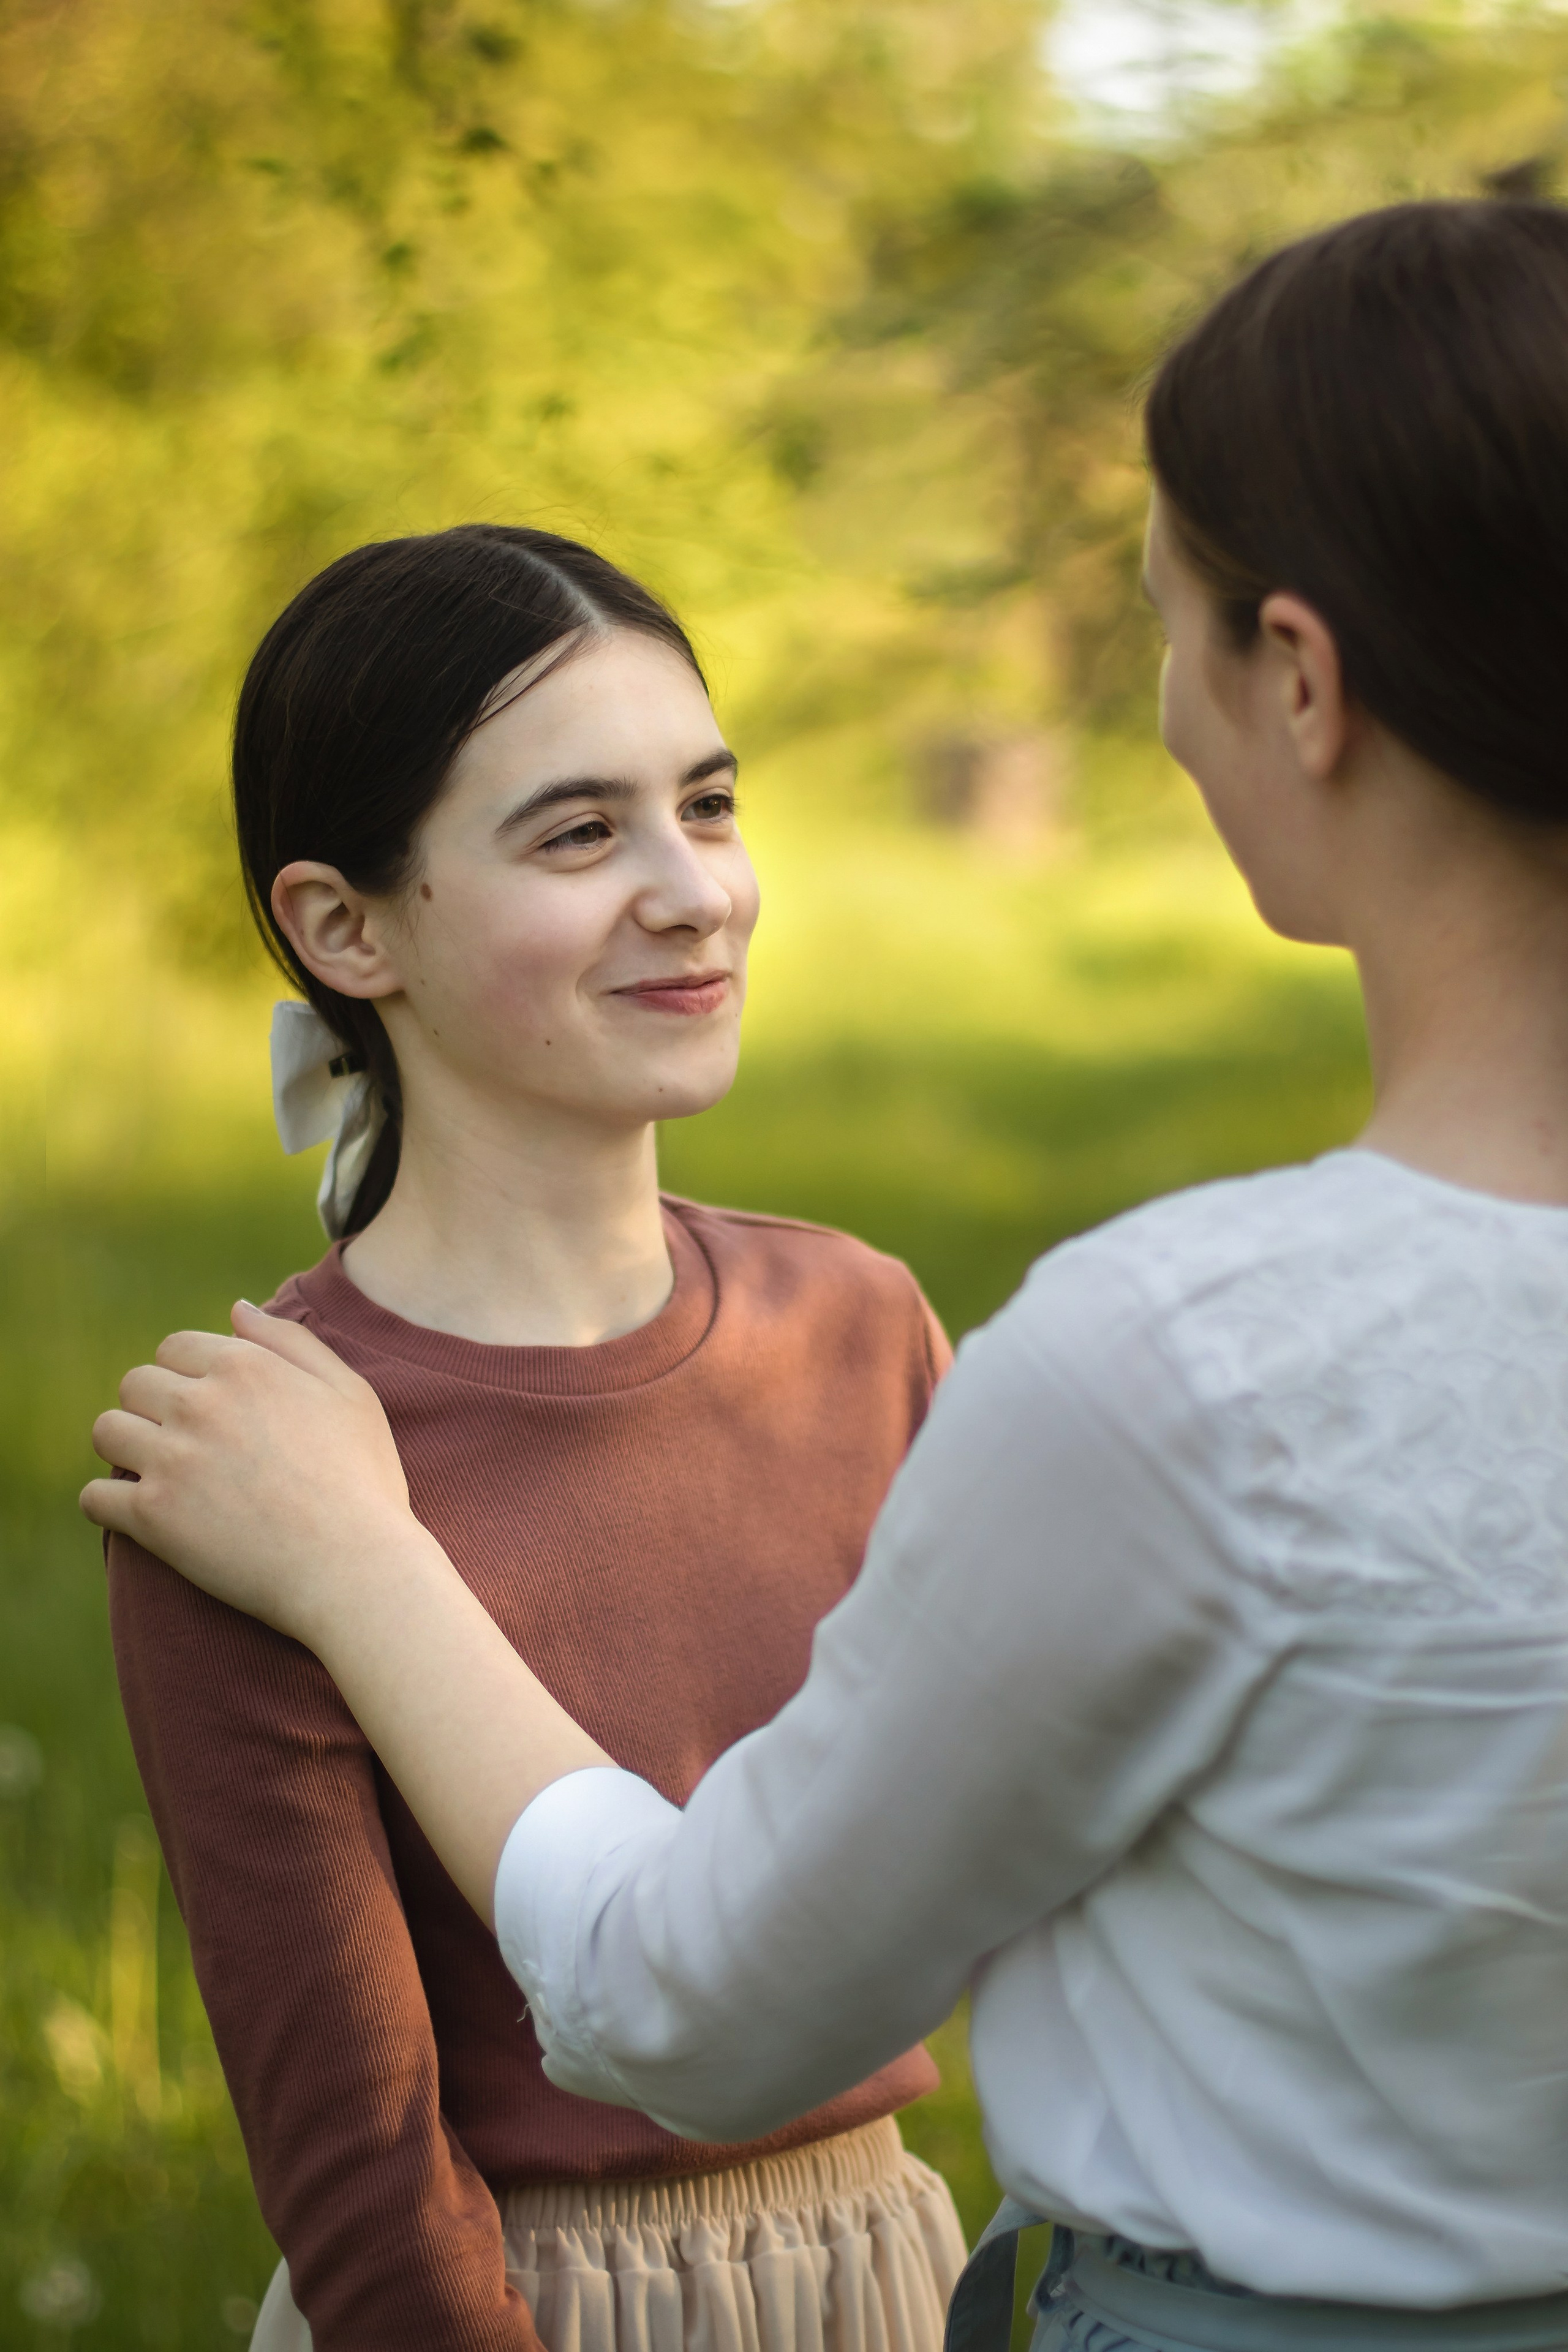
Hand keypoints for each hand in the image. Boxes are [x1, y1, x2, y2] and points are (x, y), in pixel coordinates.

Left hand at [81, 1303, 413, 1644]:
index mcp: (246, 1367)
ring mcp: (172, 1459)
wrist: (354, 1567)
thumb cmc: (363, 1481)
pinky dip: (106, 1503)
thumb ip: (291, 1342)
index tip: (205, 1406)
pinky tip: (136, 1513)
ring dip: (125, 1447)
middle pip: (136, 1385)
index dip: (187, 1375)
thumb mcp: (350, 1393)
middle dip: (152, 1407)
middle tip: (182, 1442)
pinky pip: (95, 1496)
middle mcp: (200, 1404)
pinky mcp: (151, 1517)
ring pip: (107, 1431)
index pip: (176, 1348)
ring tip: (155, 1472)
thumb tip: (236, 1310)